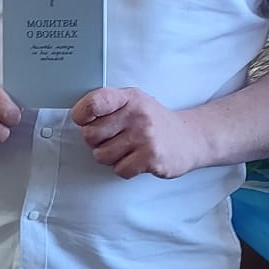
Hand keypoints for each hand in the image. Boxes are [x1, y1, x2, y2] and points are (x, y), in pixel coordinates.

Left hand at [72, 86, 205, 179]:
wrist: (191, 138)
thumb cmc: (154, 121)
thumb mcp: (134, 102)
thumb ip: (108, 105)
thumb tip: (78, 118)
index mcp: (130, 98)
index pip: (94, 103)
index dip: (81, 114)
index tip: (85, 120)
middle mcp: (138, 115)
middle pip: (90, 135)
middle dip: (96, 141)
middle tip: (112, 138)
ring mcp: (145, 137)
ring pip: (101, 156)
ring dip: (110, 157)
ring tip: (126, 149)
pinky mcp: (152, 158)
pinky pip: (119, 170)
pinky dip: (124, 168)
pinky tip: (136, 159)